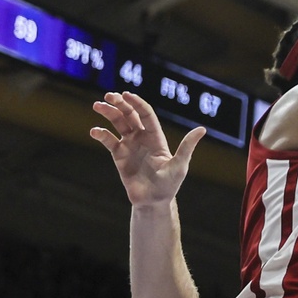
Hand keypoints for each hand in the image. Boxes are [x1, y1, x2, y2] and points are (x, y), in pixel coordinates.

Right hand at [90, 92, 204, 207]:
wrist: (153, 202)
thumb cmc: (169, 185)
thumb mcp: (180, 165)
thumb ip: (187, 146)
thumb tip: (202, 129)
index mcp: (156, 137)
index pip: (146, 114)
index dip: (136, 103)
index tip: (126, 95)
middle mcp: (142, 138)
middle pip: (130, 115)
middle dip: (120, 104)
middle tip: (109, 96)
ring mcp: (129, 145)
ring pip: (117, 123)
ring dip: (108, 112)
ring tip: (98, 106)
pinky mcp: (118, 155)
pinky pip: (108, 140)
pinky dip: (100, 133)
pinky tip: (95, 131)